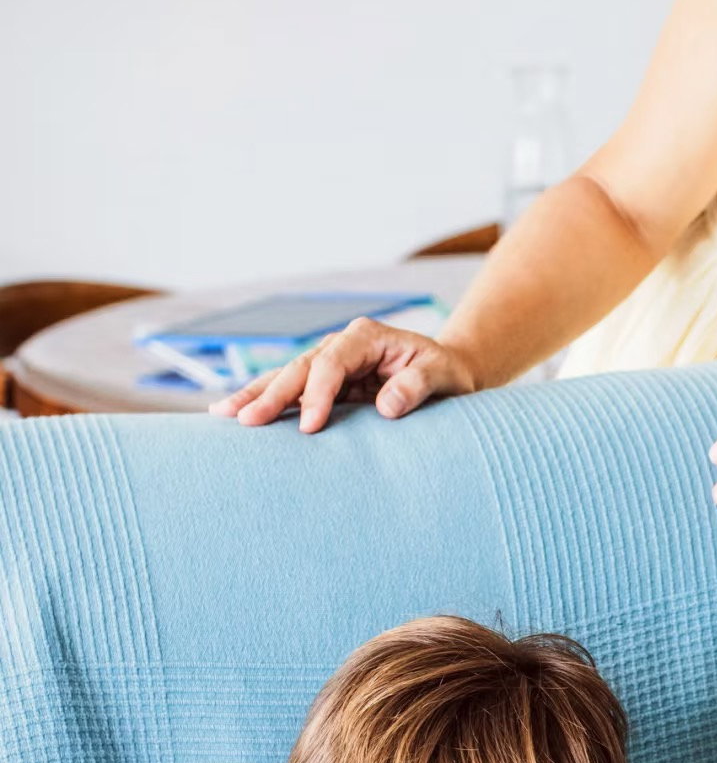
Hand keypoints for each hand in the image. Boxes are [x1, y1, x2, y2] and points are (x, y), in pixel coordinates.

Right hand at [209, 319, 476, 432]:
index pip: (332, 363)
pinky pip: (290, 390)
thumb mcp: (444, 375)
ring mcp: (330, 362)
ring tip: (221, 415)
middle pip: (299, 368)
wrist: (448, 373)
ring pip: (286, 377)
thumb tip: (387, 405)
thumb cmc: (447, 373)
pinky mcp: (325, 382)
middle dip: (272, 395)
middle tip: (246, 422)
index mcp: (367, 337)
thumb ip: (418, 385)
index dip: (317, 393)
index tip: (310, 426)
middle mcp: (342, 345)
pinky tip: (234, 412)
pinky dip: (264, 401)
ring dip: (256, 396)